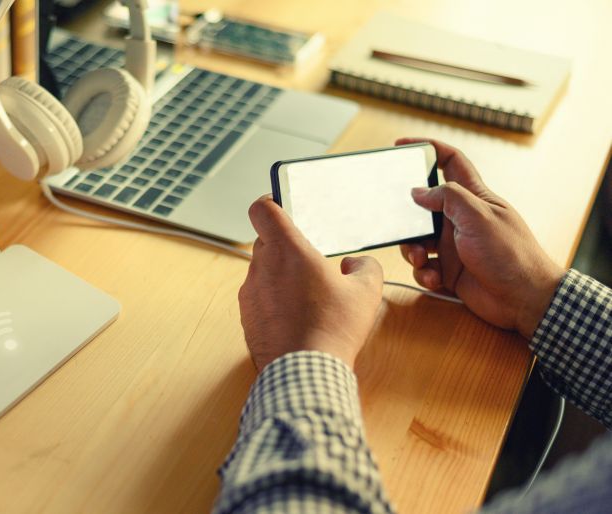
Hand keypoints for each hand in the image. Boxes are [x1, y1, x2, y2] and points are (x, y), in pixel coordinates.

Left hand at [239, 197, 382, 370]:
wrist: (304, 373)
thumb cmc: (332, 329)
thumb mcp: (365, 292)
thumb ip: (364, 267)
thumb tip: (355, 265)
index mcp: (286, 250)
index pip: (262, 209)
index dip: (271, 202)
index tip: (282, 205)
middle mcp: (261, 268)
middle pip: (266, 241)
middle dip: (286, 246)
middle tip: (309, 260)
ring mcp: (249, 294)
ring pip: (262, 271)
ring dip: (280, 276)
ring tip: (307, 295)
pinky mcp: (246, 317)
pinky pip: (258, 298)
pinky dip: (273, 300)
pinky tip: (297, 317)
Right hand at [397, 138, 564, 337]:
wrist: (524, 300)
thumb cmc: (510, 254)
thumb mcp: (478, 216)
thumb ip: (447, 197)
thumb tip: (418, 192)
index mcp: (473, 198)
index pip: (451, 162)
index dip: (429, 149)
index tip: (403, 145)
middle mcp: (460, 219)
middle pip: (423, 207)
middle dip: (408, 217)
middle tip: (400, 225)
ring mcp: (454, 245)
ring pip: (417, 240)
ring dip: (412, 250)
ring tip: (421, 259)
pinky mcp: (449, 270)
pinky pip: (424, 267)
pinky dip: (424, 273)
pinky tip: (434, 278)